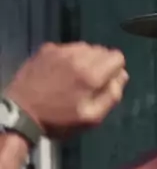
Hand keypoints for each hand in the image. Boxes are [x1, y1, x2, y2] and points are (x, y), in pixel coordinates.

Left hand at [4, 42, 129, 138]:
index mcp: (91, 75)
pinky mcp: (47, 48)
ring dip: (86, 59)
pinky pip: (68, 47)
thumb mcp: (91, 119)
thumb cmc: (59, 121)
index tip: (106, 83)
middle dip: (101, 65)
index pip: (117, 57)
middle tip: (89, 83)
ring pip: (85, 47)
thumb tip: (122, 76)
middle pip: (102, 50)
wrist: (22, 112)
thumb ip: (111, 97)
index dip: (115, 70)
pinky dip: (70, 57)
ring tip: (75, 77)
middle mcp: (78, 56)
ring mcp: (61, 50)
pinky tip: (61, 72)